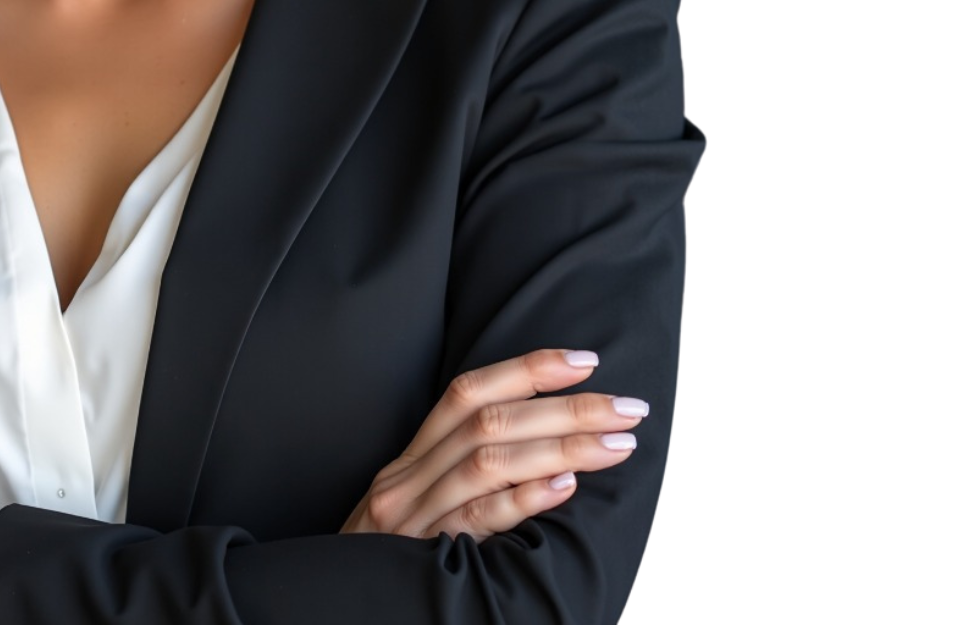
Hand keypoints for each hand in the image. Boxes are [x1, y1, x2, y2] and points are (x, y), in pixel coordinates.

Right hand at [338, 348, 647, 543]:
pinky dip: (522, 498)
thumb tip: (543, 447)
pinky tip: (565, 485)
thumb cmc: (387, 559)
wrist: (332, 606)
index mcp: (411, 458)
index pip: (468, 392)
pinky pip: (476, 521)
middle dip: (566, 408)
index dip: (527, 370)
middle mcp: (408, 477)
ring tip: (617, 443)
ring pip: (489, 461)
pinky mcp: (422, 557)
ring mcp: (414, 515)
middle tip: (627, 407)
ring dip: (560, 446)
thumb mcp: (415, 506)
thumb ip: (459, 474)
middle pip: (491, 421)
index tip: (585, 360)